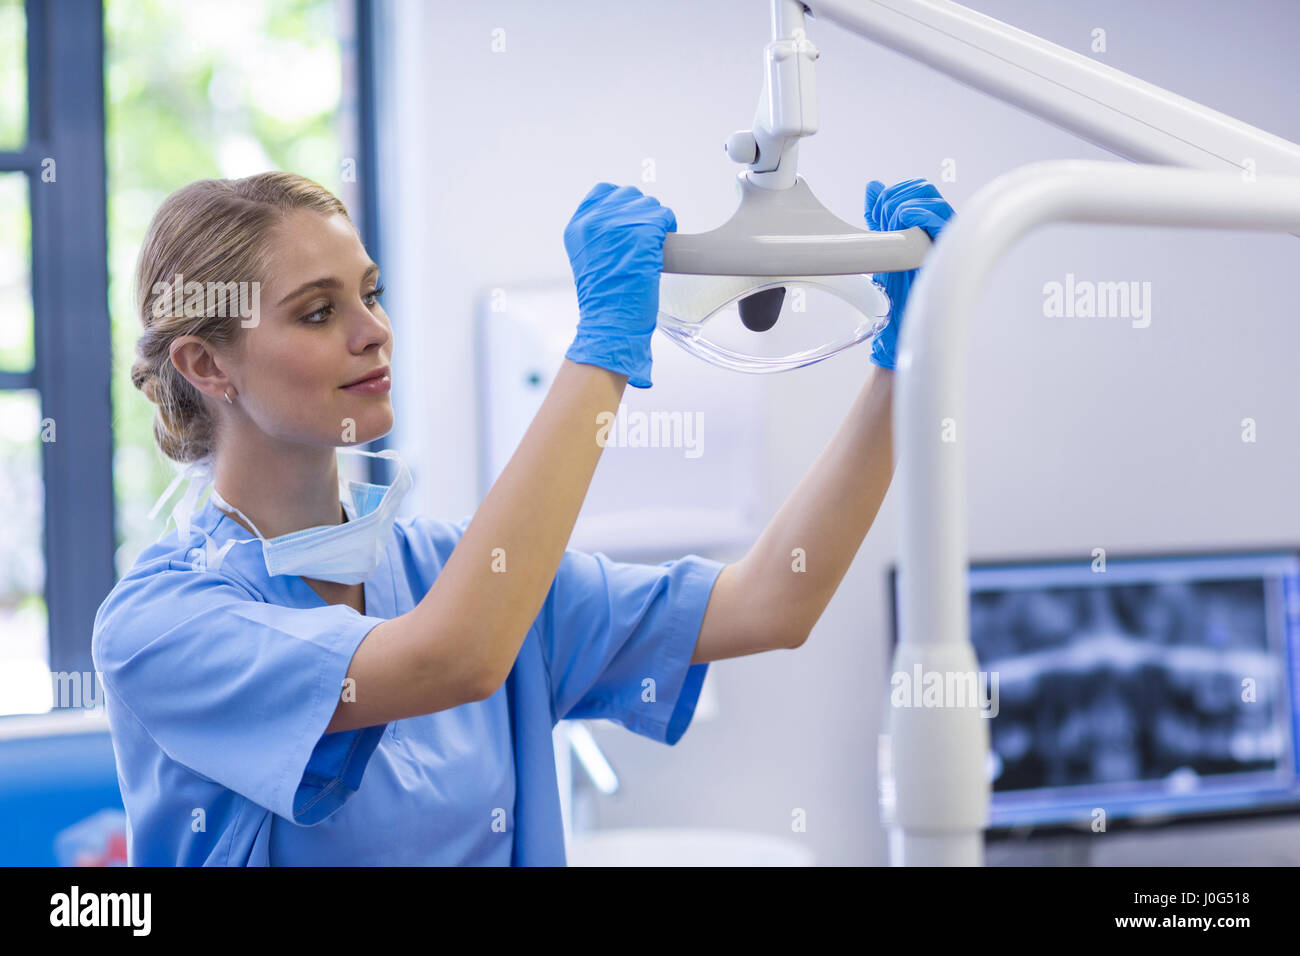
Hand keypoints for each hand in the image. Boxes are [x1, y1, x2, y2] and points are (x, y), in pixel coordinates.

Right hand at [563, 183, 676, 388]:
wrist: (610, 321)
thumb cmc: (603, 299)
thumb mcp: (588, 259)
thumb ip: (599, 233)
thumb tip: (623, 218)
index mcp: (578, 226)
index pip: (603, 192)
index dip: (621, 204)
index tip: (630, 220)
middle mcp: (595, 220)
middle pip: (628, 196)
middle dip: (641, 213)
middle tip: (645, 237)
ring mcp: (619, 225)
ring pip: (649, 205)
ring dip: (656, 221)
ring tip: (653, 245)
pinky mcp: (642, 233)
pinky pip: (664, 216)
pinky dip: (669, 226)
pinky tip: (664, 243)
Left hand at [863, 178, 954, 369]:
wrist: (900, 323)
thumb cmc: (895, 289)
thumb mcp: (882, 245)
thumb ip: (879, 216)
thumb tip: (874, 186)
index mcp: (926, 224)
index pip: (916, 189)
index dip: (893, 194)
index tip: (874, 213)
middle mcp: (940, 228)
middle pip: (924, 189)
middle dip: (896, 196)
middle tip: (880, 218)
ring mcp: (947, 237)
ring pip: (931, 199)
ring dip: (904, 204)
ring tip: (889, 223)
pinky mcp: (949, 248)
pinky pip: (940, 217)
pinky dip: (919, 212)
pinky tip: (903, 221)